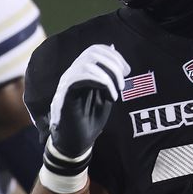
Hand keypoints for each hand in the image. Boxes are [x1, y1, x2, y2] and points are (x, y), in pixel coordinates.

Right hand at [48, 44, 130, 158]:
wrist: (76, 144)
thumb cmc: (89, 121)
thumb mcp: (105, 95)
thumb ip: (109, 76)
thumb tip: (114, 50)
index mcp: (81, 73)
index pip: (95, 50)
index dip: (114, 56)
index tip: (127, 72)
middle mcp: (72, 74)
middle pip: (92, 52)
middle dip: (114, 64)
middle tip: (123, 84)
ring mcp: (67, 83)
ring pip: (87, 62)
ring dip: (108, 75)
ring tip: (116, 92)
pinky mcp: (65, 94)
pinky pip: (79, 76)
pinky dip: (99, 81)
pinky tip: (108, 95)